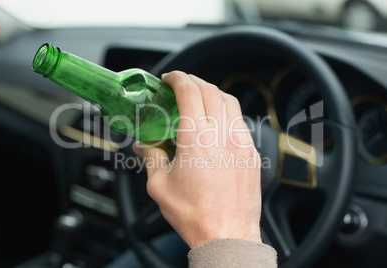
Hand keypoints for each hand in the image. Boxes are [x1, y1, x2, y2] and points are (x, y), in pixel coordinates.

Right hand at [133, 71, 261, 247]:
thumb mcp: (160, 187)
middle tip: (180, 84)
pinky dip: (226, 111)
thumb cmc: (194, 215)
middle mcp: (221, 136)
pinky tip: (216, 121)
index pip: (189, 92)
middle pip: (210, 91)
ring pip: (229, 101)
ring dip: (212, 92)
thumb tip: (144, 146)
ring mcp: (241, 143)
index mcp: (196, 140)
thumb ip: (151, 159)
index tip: (168, 78)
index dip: (177, 78)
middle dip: (193, 80)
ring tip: (199, 97)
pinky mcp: (251, 153)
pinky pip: (240, 120)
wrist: (227, 235)